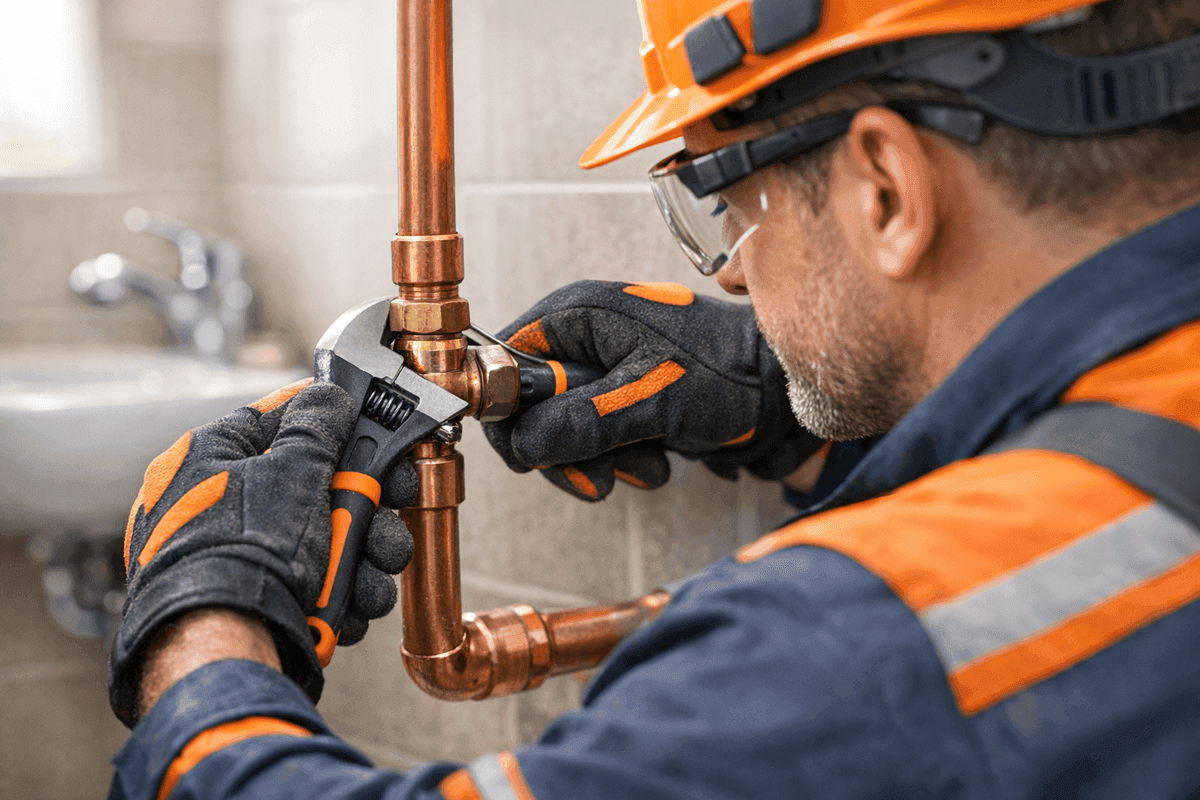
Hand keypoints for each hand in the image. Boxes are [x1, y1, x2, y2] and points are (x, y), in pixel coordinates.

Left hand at [109, 380, 416, 726]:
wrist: (220, 647)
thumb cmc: (241, 551)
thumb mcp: (293, 470)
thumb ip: (318, 427)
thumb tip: (328, 396)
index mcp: (209, 460)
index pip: (277, 420)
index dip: (332, 424)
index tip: (370, 430)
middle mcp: (217, 506)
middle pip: (312, 488)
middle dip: (363, 508)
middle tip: (391, 512)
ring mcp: (234, 557)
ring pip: (321, 541)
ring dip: (361, 559)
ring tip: (374, 580)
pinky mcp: (253, 601)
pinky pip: (310, 585)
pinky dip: (339, 596)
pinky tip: (351, 607)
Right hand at [483, 280, 822, 500]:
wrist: (785, 393)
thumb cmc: (728, 377)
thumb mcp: (649, 400)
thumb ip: (580, 421)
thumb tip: (523, 444)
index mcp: (576, 315)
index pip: (501, 366)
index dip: (512, 416)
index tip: (541, 453)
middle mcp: (581, 336)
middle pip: (528, 408)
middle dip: (566, 450)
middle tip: (601, 474)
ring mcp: (601, 367)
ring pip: (562, 432)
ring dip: (601, 461)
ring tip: (649, 461)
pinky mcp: (621, 396)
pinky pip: (594, 440)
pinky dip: (622, 459)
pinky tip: (660, 456)